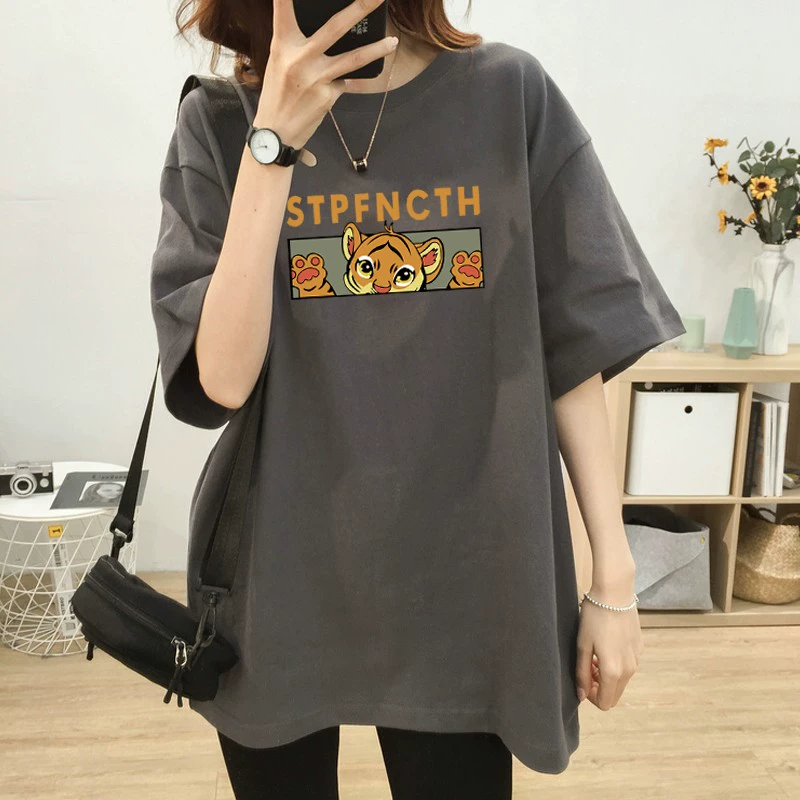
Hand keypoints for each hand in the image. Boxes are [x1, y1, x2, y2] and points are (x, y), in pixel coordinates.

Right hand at [257, 0, 399, 153]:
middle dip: (360, 8)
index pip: (284, 9)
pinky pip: (348, 81)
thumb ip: (298, 43)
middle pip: (335, 27)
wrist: (276, 133)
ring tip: (393, 41)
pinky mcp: (328, 96)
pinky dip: (354, 78)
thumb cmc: (278, 94)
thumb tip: (330, 30)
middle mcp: (299, 58)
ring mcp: (316, 78)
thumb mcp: (279, 62)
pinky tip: (368, 74)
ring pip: (353, 59)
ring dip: (376, 49)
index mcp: (282, 45)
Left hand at [575, 582, 643, 710]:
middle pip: (615, 694)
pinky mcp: (639, 648)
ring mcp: (637, 659)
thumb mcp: (582, 646)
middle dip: (599, 687)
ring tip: (594, 653)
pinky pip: (627, 665)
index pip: (605, 703)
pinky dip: (616, 663)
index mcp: (613, 671)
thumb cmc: (594, 618)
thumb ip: (582, 673)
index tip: (583, 679)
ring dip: (607, 675)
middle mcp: (629, 670)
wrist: (615, 593)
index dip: (591, 697)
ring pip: (622, 680)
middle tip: (587, 666)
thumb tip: (582, 695)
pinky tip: (606, 644)